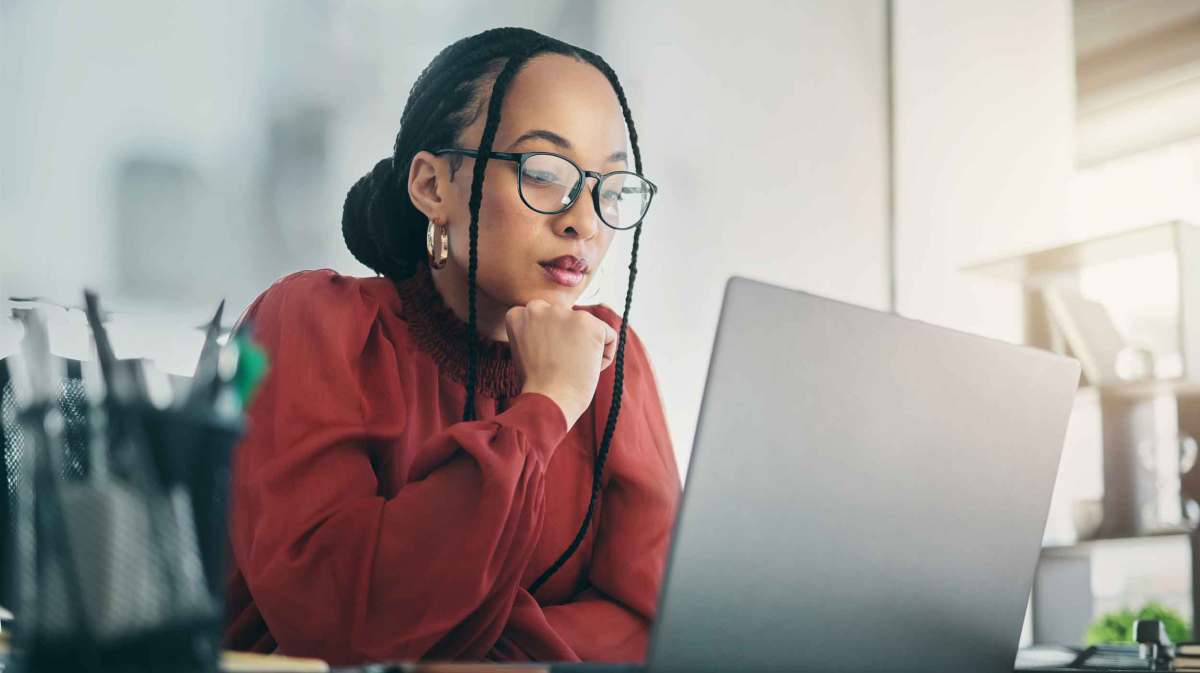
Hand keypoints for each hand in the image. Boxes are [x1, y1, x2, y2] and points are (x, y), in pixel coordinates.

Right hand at [505, 300, 617, 428]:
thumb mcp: (524, 351)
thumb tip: (560, 330)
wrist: (548, 399)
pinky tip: (587, 369)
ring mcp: (565, 313)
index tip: (546, 361)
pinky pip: (609, 337)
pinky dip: (604, 357)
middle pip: (568, 322)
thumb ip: (536, 333)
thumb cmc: (537, 385)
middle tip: (560, 366)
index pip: (546, 321)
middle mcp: (539, 307)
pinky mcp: (590, 322)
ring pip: (588, 329)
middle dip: (569, 342)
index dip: (550, 345)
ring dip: (586, 349)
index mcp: (519, 313)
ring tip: (572, 369)